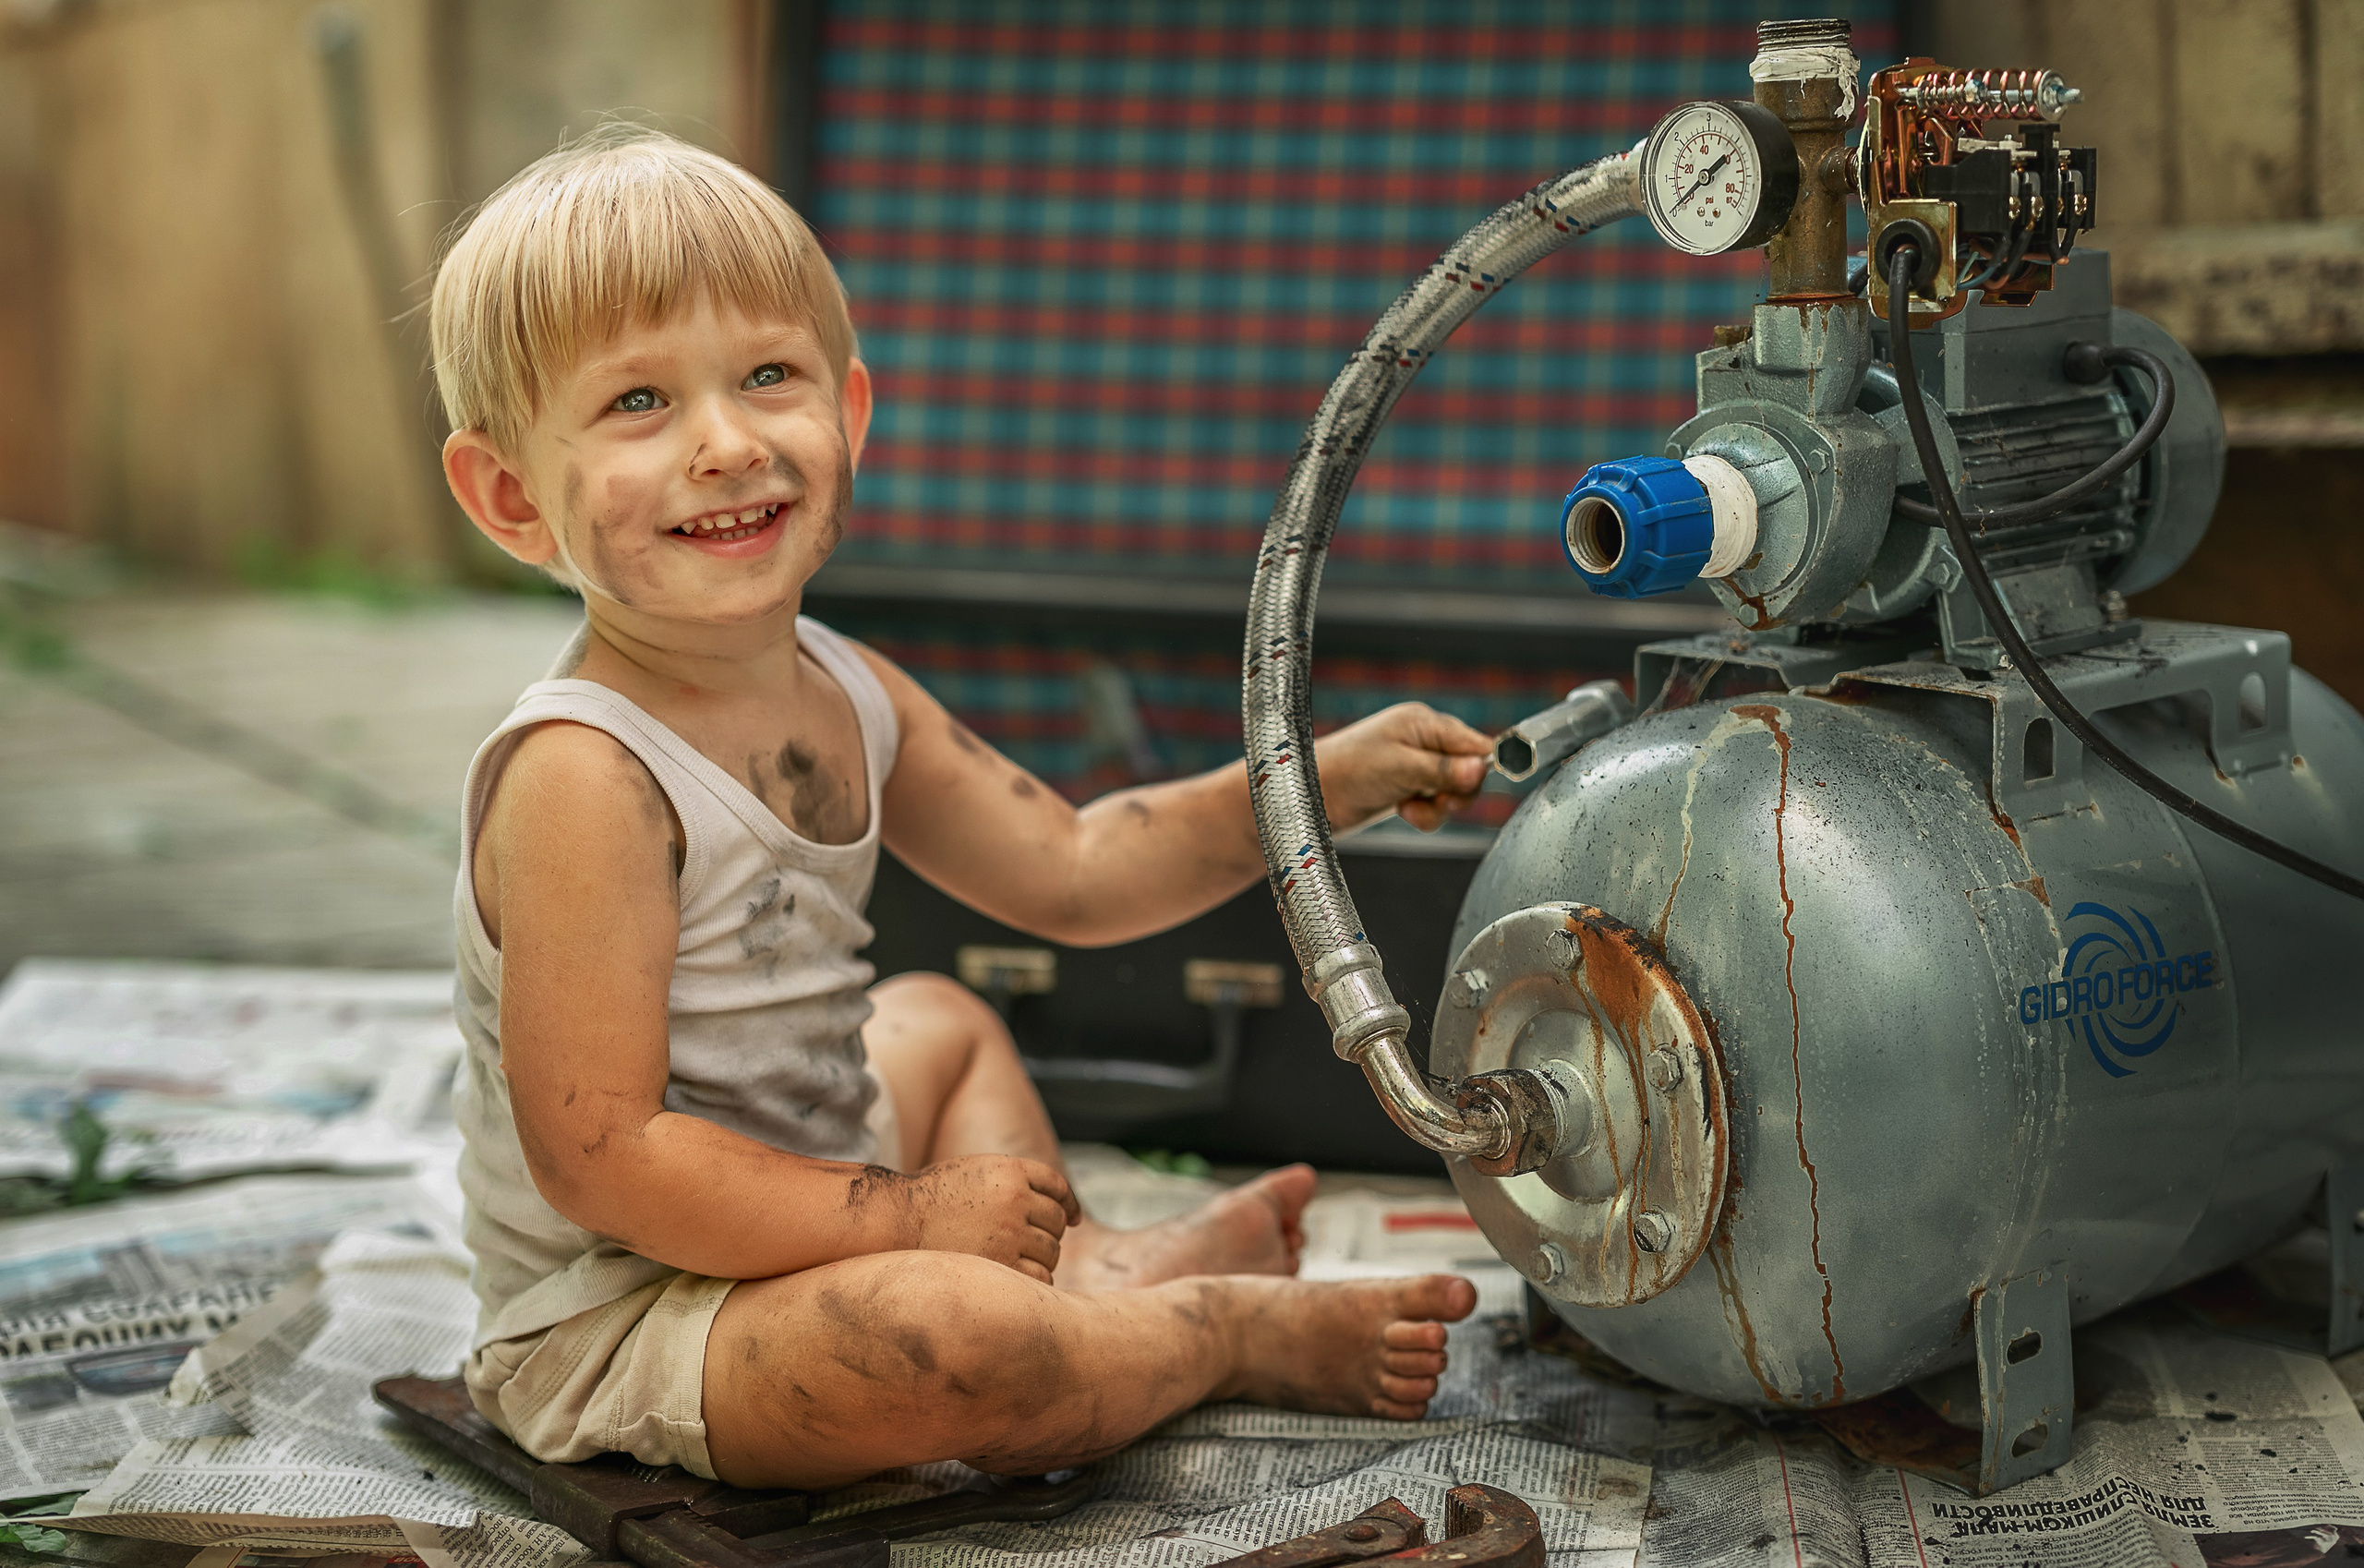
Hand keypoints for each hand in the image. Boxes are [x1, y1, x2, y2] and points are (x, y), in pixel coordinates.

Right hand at [902, 1154, 1080, 1283]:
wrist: (897, 1220)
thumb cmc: (930, 1200)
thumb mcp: (974, 1172)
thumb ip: (1011, 1181)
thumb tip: (1055, 1204)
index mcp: (1009, 1169)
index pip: (1057, 1186)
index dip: (1069, 1203)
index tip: (1073, 1219)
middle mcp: (1015, 1197)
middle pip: (1057, 1221)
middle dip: (1049, 1234)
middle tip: (1029, 1245)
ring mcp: (1010, 1231)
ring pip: (1051, 1250)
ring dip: (1042, 1259)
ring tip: (1016, 1263)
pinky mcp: (1002, 1263)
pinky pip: (1040, 1277)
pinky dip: (1035, 1281)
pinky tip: (1017, 1281)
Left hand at [1313, 703, 1494, 833]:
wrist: (1308, 795)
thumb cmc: (1347, 770)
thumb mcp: (1400, 768)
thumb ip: (1443, 770)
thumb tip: (1482, 769)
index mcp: (1425, 723)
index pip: (1476, 743)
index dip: (1480, 768)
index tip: (1466, 788)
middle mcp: (1423, 741)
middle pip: (1470, 771)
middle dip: (1456, 793)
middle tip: (1436, 800)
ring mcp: (1415, 765)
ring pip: (1453, 792)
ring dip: (1438, 808)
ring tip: (1410, 808)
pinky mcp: (1407, 787)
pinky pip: (1434, 805)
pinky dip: (1425, 815)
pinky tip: (1404, 812)